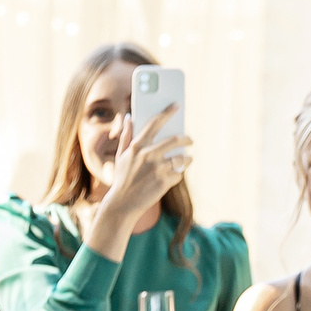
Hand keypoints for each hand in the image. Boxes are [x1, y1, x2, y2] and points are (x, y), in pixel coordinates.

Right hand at [91, 106, 192, 230]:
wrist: (122, 205)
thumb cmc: (122, 180)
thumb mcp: (121, 157)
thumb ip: (126, 137)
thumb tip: (128, 117)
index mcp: (137, 147)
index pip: (154, 123)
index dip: (167, 112)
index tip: (176, 105)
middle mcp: (148, 155)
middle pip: (175, 139)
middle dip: (186, 139)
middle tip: (190, 140)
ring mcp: (157, 168)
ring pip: (181, 158)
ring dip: (187, 158)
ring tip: (186, 160)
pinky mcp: (164, 181)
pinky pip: (178, 174)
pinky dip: (177, 175)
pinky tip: (172, 178)